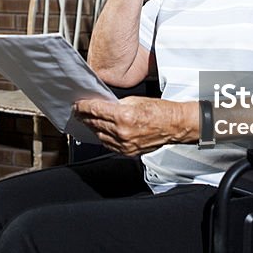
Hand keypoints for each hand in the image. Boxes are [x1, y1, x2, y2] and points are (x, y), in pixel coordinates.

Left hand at [74, 96, 192, 155]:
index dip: (83, 107)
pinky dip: (103, 137)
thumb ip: (116, 104)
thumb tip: (103, 106)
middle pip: (95, 123)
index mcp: (124, 116)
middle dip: (85, 117)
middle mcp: (122, 132)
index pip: (95, 110)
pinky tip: (101, 131)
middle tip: (79, 112)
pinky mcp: (128, 152)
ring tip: (88, 121)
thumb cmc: (160, 111)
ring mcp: (125, 144)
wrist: (174, 125)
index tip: (78, 105)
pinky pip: (109, 145)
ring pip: (100, 135)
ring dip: (92, 128)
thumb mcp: (135, 100)